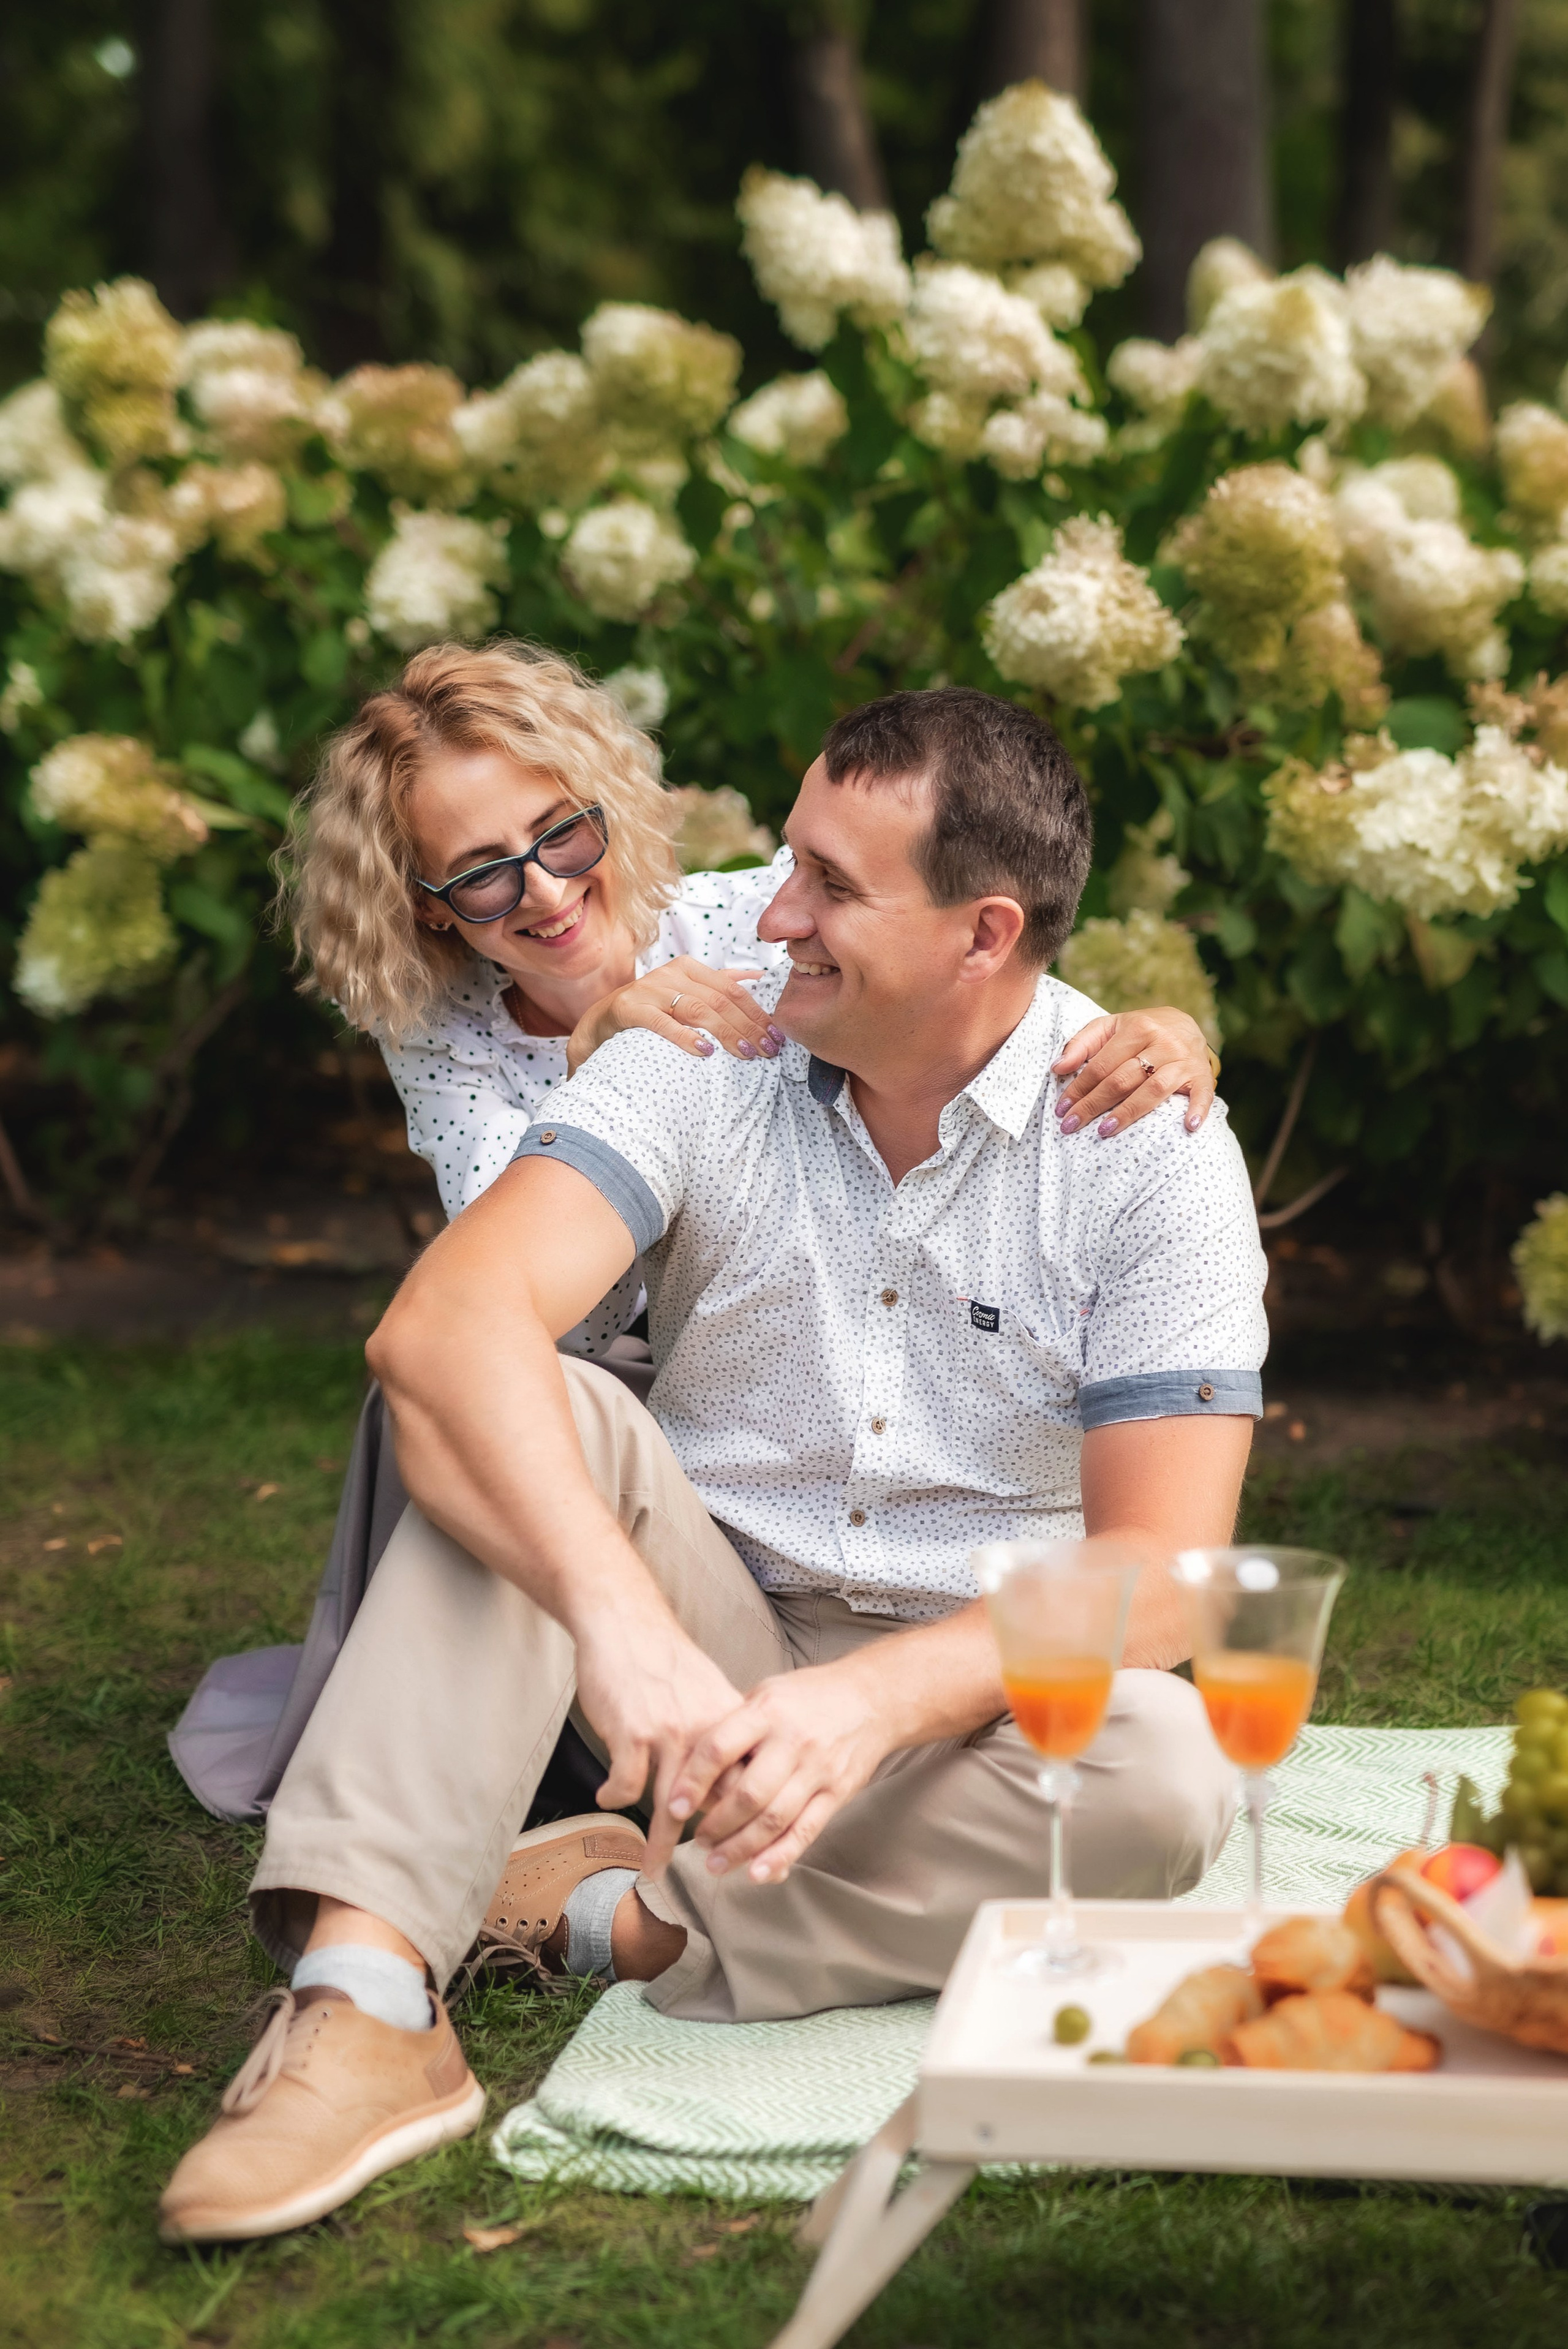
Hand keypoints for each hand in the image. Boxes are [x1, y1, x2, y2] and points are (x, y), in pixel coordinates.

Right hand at [566, 954, 781, 1075]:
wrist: (601, 1022)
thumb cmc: (650, 1010)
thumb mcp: (685, 992)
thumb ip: (719, 983)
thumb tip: (759, 976)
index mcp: (688, 968)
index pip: (732, 989)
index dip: (757, 1013)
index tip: (776, 1037)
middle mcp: (670, 974)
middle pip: (719, 1000)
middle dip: (748, 1027)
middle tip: (767, 1051)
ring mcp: (649, 989)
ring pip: (697, 1009)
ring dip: (726, 1033)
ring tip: (745, 1054)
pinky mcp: (630, 1008)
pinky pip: (662, 1022)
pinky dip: (685, 1037)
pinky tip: (704, 1052)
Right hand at [573, 1609, 746, 1873]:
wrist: (625, 1623)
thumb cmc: (664, 1661)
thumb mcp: (708, 1691)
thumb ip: (723, 1734)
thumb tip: (734, 1777)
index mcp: (729, 1722)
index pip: (749, 1782)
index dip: (750, 1822)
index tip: (750, 1853)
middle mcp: (706, 1732)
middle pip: (716, 1803)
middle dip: (711, 1845)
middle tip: (707, 1873)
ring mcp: (669, 1734)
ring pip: (669, 1808)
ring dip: (659, 1843)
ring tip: (652, 1869)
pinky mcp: (632, 1733)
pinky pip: (625, 1786)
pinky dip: (614, 1796)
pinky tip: (606, 1797)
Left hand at [664, 1659, 891, 1885]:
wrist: (873, 1698)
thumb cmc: (809, 1696)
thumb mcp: (767, 1693)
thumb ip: (734, 1725)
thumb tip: (690, 1764)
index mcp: (767, 1711)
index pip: (720, 1748)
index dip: (692, 1781)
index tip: (673, 1807)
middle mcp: (792, 1741)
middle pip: (747, 1794)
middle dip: (716, 1825)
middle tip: (698, 1841)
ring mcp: (817, 1769)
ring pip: (774, 1819)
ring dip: (740, 1848)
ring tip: (715, 1863)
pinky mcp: (837, 1792)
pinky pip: (805, 1831)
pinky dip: (779, 1856)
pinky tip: (756, 1873)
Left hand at [1052, 1006, 1217, 1138]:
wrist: (1185, 1024)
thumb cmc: (1140, 1031)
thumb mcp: (1110, 1027)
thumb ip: (1081, 1044)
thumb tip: (1057, 1068)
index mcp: (1137, 1027)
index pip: (1101, 1065)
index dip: (1079, 1088)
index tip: (1061, 1109)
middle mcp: (1162, 1042)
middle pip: (1122, 1079)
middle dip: (1093, 1105)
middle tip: (1071, 1126)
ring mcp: (1184, 1060)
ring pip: (1154, 1090)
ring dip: (1129, 1112)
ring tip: (1104, 1131)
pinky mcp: (1202, 1075)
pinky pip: (1203, 1094)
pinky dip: (1197, 1110)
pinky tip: (1188, 1128)